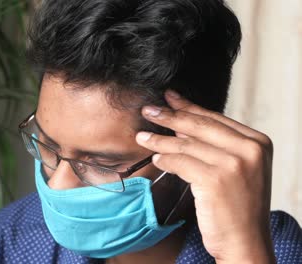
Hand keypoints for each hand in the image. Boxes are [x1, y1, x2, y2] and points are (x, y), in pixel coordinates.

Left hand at [135, 90, 275, 263]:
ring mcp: (234, 164)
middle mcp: (250, 150)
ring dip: (160, 140)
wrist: (245, 241)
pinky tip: (155, 159)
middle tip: (148, 110)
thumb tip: (180, 125)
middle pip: (200, 126)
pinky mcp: (216, 180)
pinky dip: (165, 159)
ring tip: (142, 136)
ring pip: (186, 144)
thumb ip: (214, 145)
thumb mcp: (235, 168)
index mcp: (257, 142)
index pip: (215, 118)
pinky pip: (181, 162)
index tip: (169, 98)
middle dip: (170, 116)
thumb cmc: (237, 206)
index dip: (189, 107)